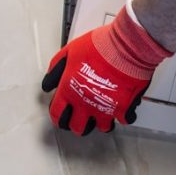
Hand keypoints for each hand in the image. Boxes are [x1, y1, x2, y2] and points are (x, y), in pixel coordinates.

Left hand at [42, 4, 170, 134]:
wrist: (127, 47)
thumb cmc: (101, 46)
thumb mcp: (71, 51)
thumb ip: (57, 68)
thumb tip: (48, 83)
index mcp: (70, 90)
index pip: (57, 114)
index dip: (58, 118)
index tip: (62, 117)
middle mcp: (86, 104)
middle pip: (78, 128)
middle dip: (79, 125)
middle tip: (82, 120)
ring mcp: (106, 108)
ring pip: (102, 128)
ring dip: (102, 122)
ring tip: (104, 115)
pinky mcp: (124, 108)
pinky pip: (125, 120)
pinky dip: (125, 116)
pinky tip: (124, 109)